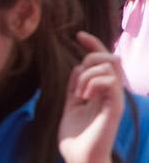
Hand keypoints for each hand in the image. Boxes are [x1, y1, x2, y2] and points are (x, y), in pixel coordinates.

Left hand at [59, 32, 125, 162]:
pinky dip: (92, 81)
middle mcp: (110, 94)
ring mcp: (114, 100)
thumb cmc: (76, 136)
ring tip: (79, 93)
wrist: (80, 158)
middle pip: (110, 57)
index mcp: (100, 92)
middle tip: (78, 81)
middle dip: (91, 56)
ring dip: (88, 74)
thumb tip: (78, 66)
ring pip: (109, 66)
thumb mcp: (71, 104)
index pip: (103, 60)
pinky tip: (84, 96)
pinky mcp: (115, 107)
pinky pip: (110, 81)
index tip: (79, 35)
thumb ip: (75, 86)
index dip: (93, 44)